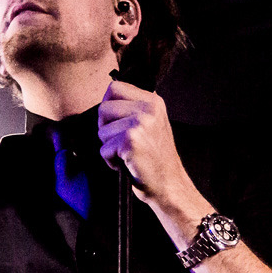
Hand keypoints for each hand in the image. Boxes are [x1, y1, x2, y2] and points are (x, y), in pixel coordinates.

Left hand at [97, 81, 209, 232]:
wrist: (169, 185)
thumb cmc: (155, 157)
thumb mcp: (152, 123)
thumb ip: (133, 108)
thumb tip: (105, 100)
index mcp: (153, 101)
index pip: (114, 87)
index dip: (108, 106)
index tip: (117, 122)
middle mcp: (148, 109)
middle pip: (103, 108)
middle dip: (106, 128)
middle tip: (121, 142)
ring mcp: (140, 124)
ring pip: (101, 130)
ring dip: (108, 146)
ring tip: (126, 153)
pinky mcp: (131, 142)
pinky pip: (104, 149)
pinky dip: (110, 160)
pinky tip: (127, 163)